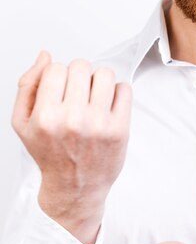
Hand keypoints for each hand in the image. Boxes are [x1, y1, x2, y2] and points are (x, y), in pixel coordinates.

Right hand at [11, 51, 132, 243]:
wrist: (75, 187)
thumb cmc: (50, 154)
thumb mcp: (23, 123)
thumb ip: (27, 85)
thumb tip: (45, 56)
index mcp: (46, 117)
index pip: (56, 68)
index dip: (59, 76)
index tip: (60, 91)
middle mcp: (72, 120)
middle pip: (81, 66)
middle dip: (79, 77)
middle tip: (77, 95)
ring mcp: (98, 125)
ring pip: (105, 73)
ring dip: (99, 81)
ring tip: (93, 98)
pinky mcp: (120, 129)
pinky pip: (124, 89)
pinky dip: (117, 93)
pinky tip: (106, 107)